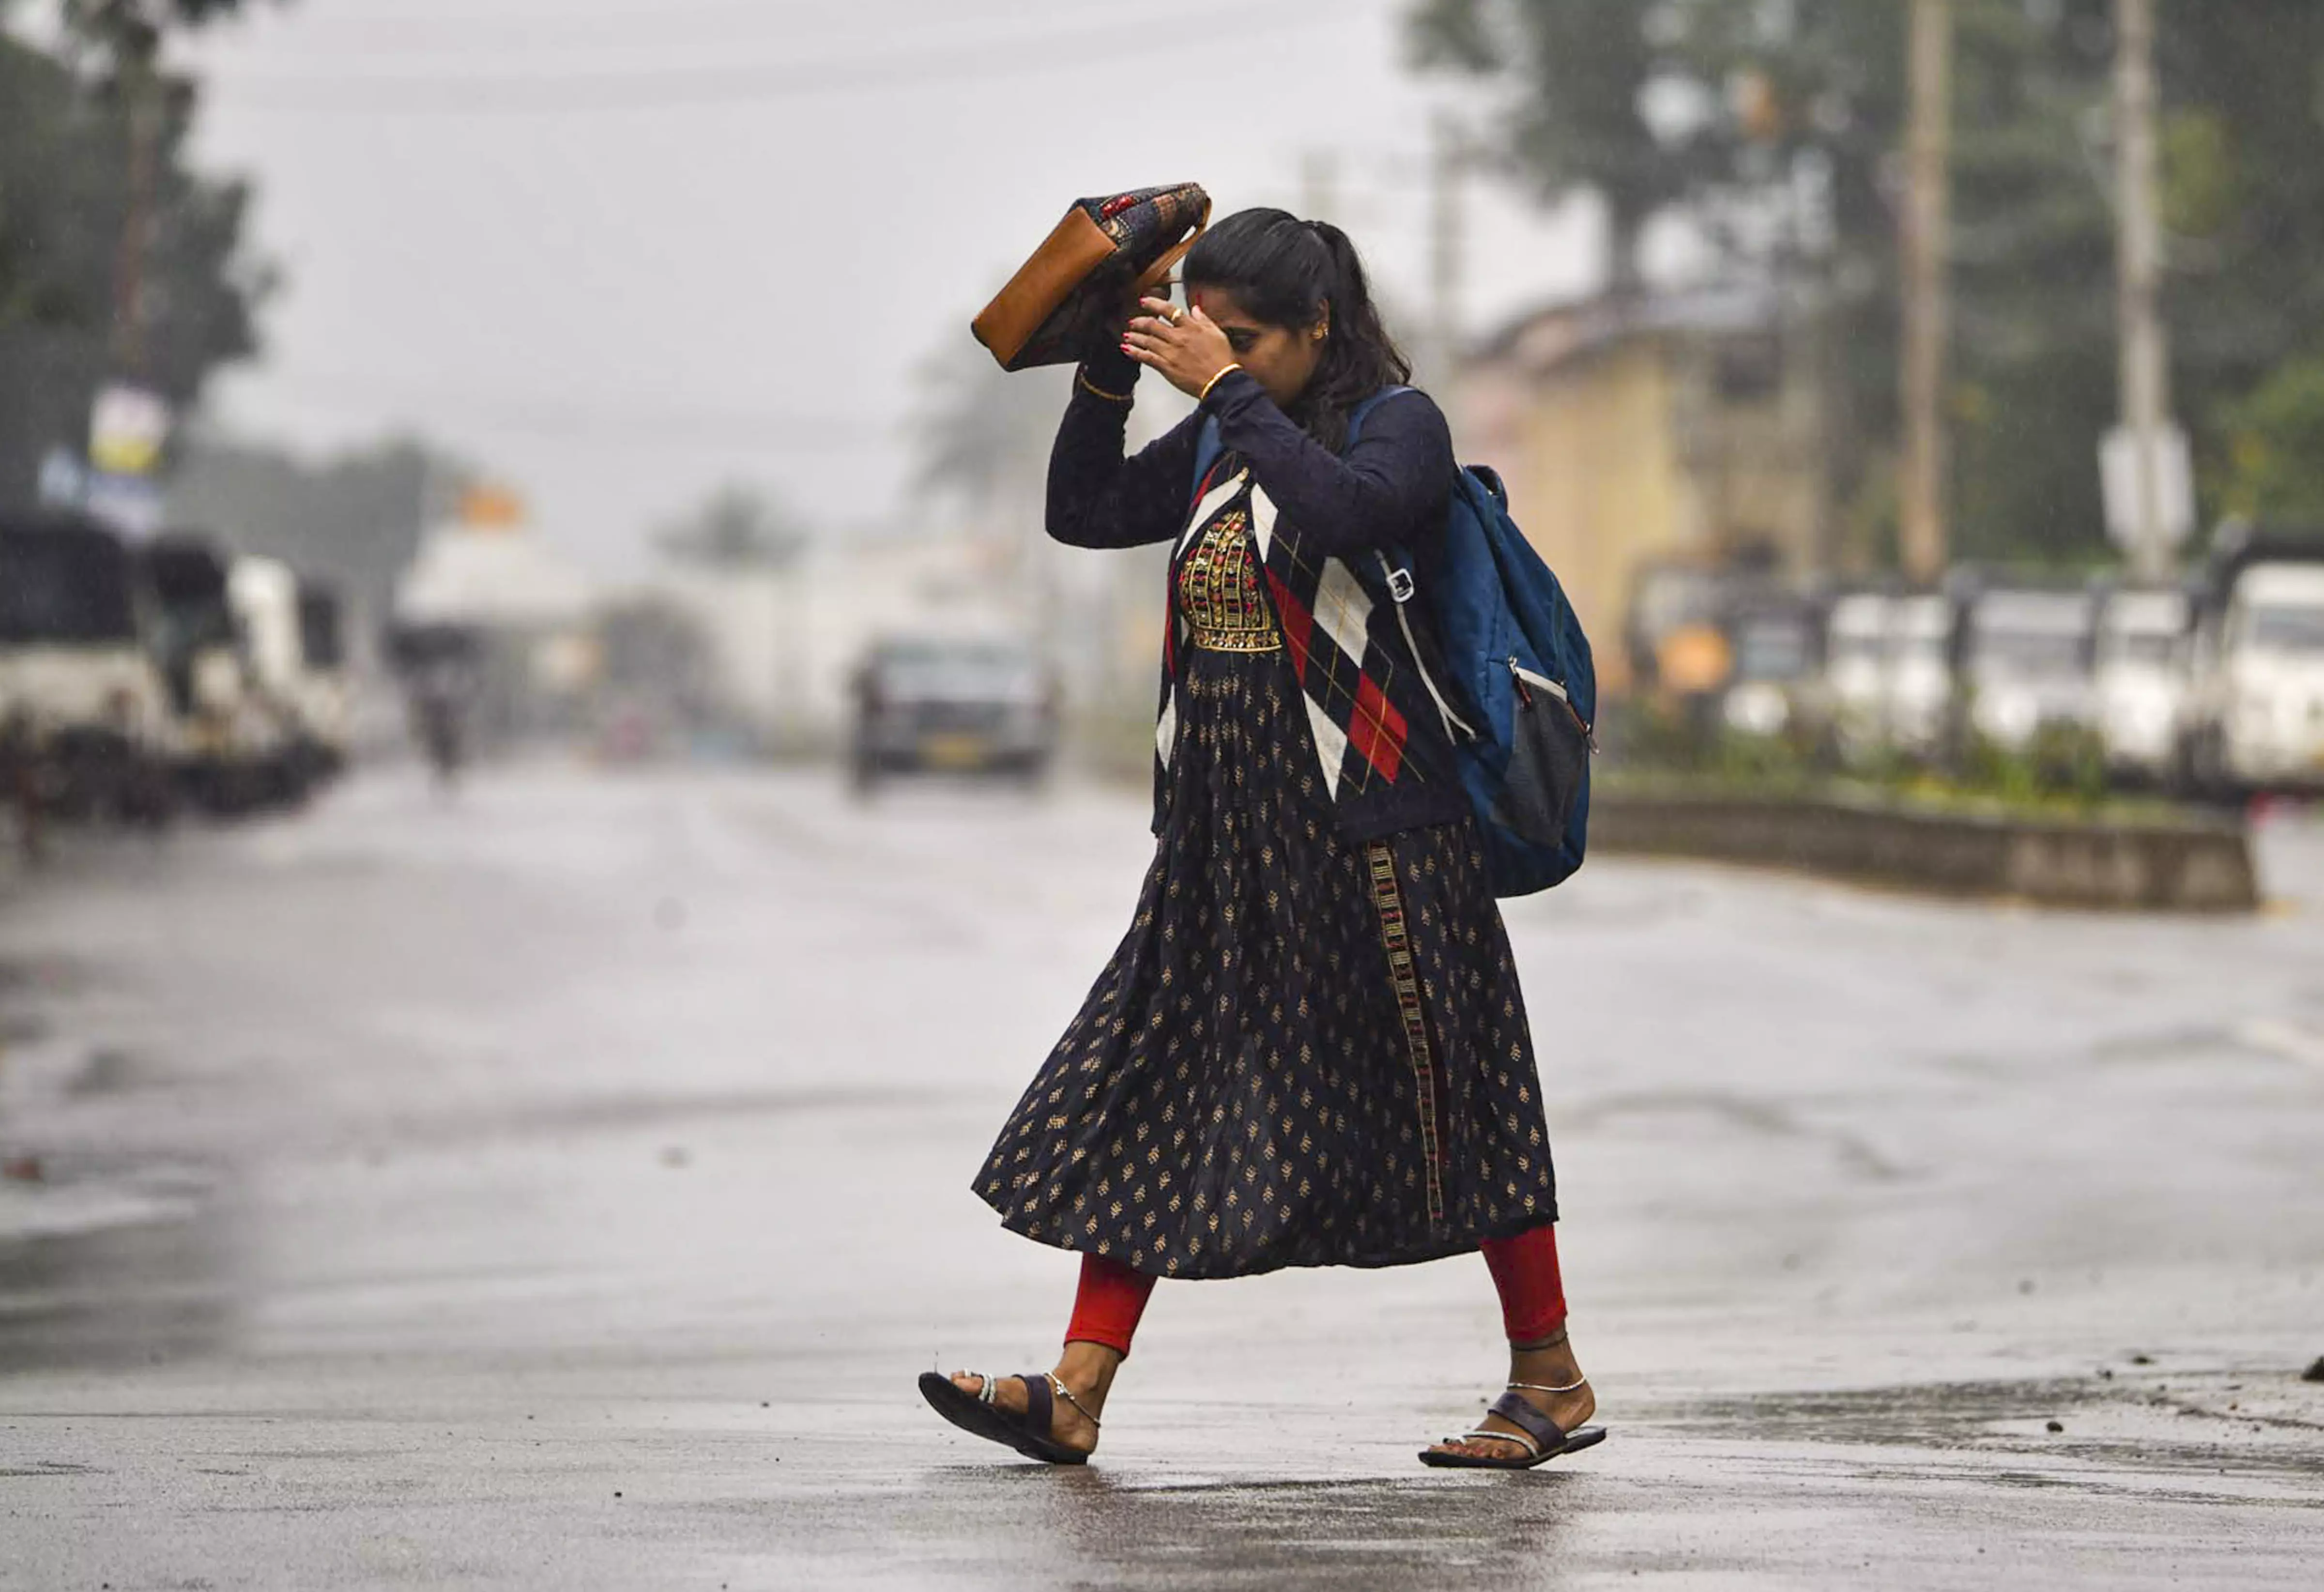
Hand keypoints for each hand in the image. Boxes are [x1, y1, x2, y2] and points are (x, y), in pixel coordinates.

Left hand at [1122, 296, 1237, 399]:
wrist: (1221, 381)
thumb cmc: (1222, 359)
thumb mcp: (1217, 334)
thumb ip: (1204, 320)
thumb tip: (1195, 309)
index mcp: (1191, 327)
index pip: (1168, 310)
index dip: (1153, 304)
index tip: (1144, 301)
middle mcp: (1178, 337)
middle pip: (1152, 324)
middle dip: (1139, 321)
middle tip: (1132, 321)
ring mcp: (1170, 352)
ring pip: (1146, 340)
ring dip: (1134, 336)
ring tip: (1127, 334)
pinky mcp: (1166, 367)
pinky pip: (1146, 357)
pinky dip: (1134, 352)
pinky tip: (1127, 349)